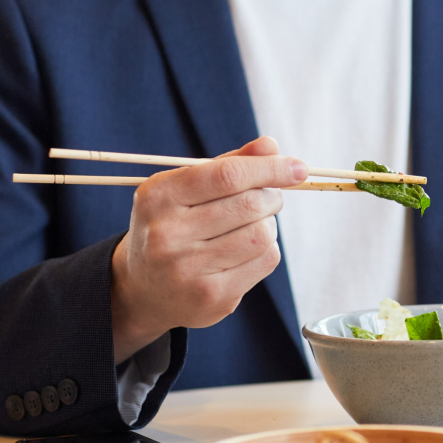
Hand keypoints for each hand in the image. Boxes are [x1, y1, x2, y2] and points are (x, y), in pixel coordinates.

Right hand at [109, 137, 306, 361]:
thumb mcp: (185, 189)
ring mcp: (188, 269)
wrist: (143, 289)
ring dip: (269, 224)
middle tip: (269, 197)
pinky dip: (267, 249)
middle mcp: (167, 234)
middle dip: (271, 196)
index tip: (299, 168)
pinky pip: (265, 261)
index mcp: (159, 196)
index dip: (270, 168)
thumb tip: (270, 145)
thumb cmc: (172, 226)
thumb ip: (228, 164)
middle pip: (249, 205)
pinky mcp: (211, 297)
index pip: (227, 175)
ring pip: (261, 234)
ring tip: (254, 224)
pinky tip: (248, 250)